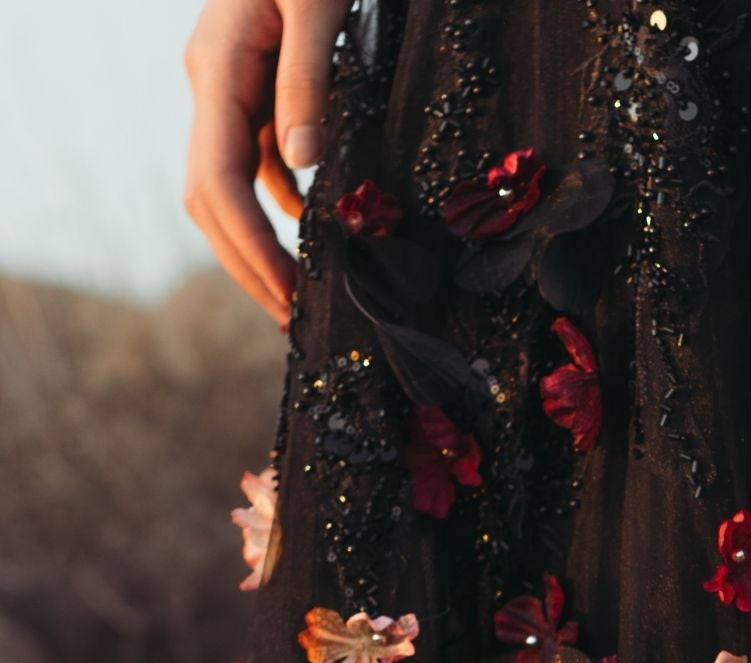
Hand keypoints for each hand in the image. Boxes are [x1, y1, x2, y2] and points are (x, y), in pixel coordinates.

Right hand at [183, 0, 349, 326]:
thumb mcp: (319, 6)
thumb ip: (310, 82)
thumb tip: (305, 169)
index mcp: (217, 69)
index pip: (220, 184)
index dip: (251, 251)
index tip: (288, 298)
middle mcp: (209, 82)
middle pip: (210, 198)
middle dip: (247, 264)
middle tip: (290, 321)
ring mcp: (224, 84)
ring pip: (228, 184)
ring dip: (258, 244)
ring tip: (298, 295)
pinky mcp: (248, 84)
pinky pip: (255, 160)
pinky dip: (277, 206)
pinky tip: (312, 234)